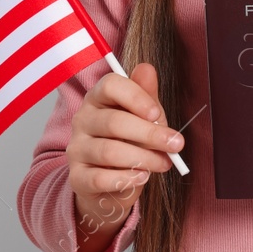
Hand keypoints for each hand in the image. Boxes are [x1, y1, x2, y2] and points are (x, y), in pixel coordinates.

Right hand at [67, 64, 183, 250]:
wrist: (111, 182)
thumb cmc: (130, 142)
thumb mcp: (144, 117)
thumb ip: (146, 96)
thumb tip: (147, 68)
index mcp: (98, 98)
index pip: (110, 86)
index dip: (135, 97)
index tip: (157, 113)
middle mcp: (82, 120)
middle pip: (114, 122)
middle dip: (150, 134)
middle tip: (176, 145)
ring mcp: (77, 149)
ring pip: (109, 151)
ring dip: (143, 158)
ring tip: (164, 163)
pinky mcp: (77, 177)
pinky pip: (100, 178)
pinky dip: (125, 179)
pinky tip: (142, 177)